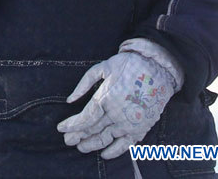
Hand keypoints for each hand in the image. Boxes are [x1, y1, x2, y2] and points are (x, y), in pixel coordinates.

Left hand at [57, 46, 179, 158]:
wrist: (156, 69)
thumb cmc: (128, 65)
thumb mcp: (103, 67)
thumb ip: (84, 84)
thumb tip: (70, 100)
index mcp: (105, 98)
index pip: (85, 118)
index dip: (72, 125)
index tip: (61, 128)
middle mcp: (116, 114)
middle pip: (93, 130)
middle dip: (78, 136)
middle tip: (67, 140)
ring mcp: (128, 123)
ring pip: (106, 139)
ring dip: (91, 144)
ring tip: (80, 147)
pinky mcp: (140, 128)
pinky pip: (125, 145)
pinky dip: (113, 152)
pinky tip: (104, 154)